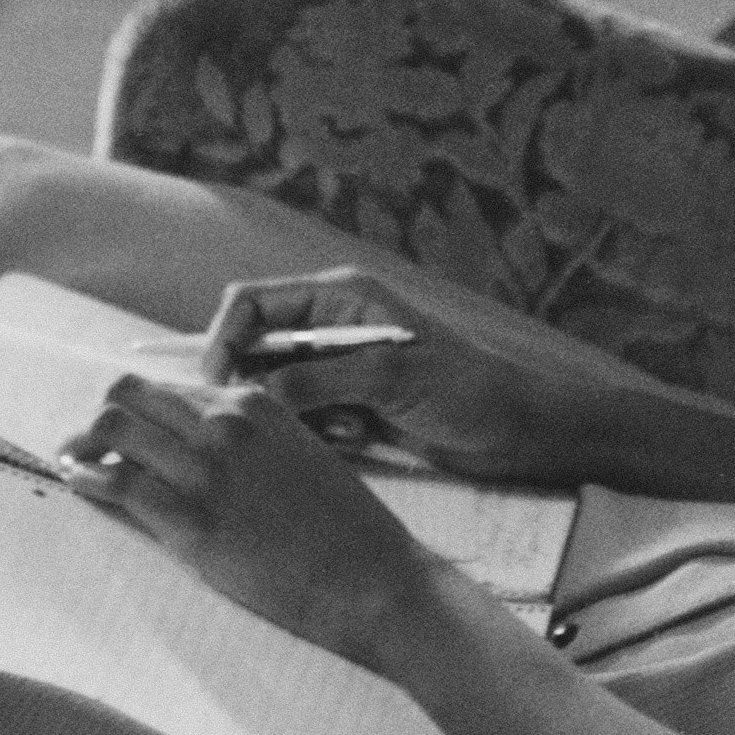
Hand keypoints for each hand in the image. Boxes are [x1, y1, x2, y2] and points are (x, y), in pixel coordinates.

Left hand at [59, 373, 443, 665]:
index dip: (137, 408)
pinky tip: (78, 485)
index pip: (168, 386)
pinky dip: (87, 481)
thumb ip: (251, 439)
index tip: (122, 428)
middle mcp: (225, 424)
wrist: (372, 579)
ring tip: (73, 465)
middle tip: (88, 445)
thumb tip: (197, 445)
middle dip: (103, 417)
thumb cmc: (344, 527)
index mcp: (254, 403)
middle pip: (128, 394)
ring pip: (112, 429)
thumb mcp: (299, 454)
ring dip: (83, 446)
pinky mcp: (193, 520)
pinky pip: (118, 484)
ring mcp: (207, 470)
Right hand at [203, 266, 646, 482]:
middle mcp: (331, 324)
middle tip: (276, 421)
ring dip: (294, 413)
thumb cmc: (465, 391)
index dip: (224, 339)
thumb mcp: (390, 378)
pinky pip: (304, 416)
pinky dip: (317, 431)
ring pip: (277, 388)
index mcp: (340, 296)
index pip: (252, 303)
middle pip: (257, 347)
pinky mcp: (348, 403)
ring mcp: (338, 366)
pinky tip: (357, 438)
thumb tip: (255, 393)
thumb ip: (318, 380)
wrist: (516, 431)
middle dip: (258, 385)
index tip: (218, 386)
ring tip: (342, 429)